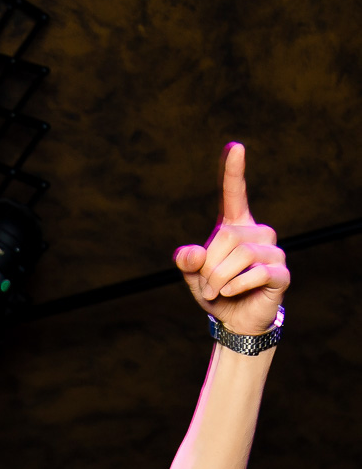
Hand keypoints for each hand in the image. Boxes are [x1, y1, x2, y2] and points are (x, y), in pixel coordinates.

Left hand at [174, 143, 289, 335]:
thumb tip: (189, 254)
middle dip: (210, 266)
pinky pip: (257, 273)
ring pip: (242, 255)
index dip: (233, 171)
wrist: (237, 321)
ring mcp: (273, 252)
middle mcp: (258, 234)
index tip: (235, 147)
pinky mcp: (281, 273)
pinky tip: (229, 293)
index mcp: (236, 228)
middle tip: (207, 285)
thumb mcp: (195, 278)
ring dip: (219, 278)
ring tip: (216, 291)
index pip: (234, 194)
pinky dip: (237, 285)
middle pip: (228, 237)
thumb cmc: (217, 293)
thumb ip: (188, 263)